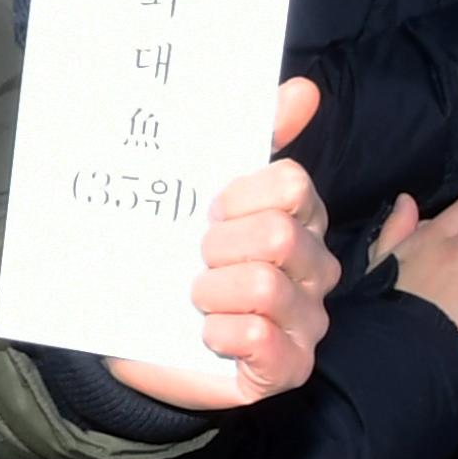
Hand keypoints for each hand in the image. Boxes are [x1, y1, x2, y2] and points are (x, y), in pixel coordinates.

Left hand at [105, 78, 337, 408]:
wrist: (142, 332)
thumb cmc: (179, 257)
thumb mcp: (203, 192)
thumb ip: (255, 134)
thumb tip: (303, 89)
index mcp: (301, 218)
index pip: (291, 184)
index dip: (238, 195)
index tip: (210, 211)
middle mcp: (315, 268)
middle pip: (278, 235)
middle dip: (219, 246)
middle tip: (198, 259)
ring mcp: (308, 321)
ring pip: (265, 286)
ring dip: (212, 291)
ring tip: (197, 298)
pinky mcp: (289, 368)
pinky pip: (262, 340)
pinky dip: (222, 333)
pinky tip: (208, 334)